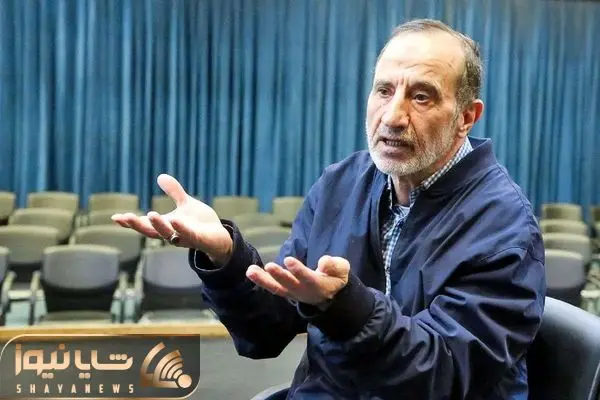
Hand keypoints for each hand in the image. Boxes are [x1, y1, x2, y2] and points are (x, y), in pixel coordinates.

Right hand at [111, 174, 232, 264]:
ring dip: (159, 226)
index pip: (145, 225)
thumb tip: (160, 176)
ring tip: (150, 214)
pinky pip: (189, 235)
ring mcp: (185, 238)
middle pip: (152, 232)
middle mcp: (172, 234)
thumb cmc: (200, 223)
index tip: (116, 217)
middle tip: (126, 217)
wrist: (220, 237)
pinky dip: (182, 229)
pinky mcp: (199, 240)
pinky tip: (176, 221)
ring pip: (169, 235)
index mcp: (166, 226)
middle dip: (139, 225)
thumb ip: (174, 192)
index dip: (131, 222)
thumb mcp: (185, 204)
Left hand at [246, 255, 349, 305]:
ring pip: (277, 288)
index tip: (289, 260)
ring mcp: (292, 293)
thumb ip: (334, 265)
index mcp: (319, 285)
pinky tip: (251, 271)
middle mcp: (303, 291)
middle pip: (289, 284)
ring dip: (264, 280)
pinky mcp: (285, 291)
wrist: (330, 294)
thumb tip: (323, 262)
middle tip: (269, 266)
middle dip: (279, 275)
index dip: (298, 270)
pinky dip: (261, 280)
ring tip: (251, 271)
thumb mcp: (342, 269)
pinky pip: (272, 287)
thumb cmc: (335, 277)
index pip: (307, 278)